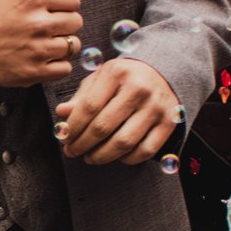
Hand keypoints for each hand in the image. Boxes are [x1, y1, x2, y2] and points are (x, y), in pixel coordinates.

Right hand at [0, 0, 86, 86]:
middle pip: (77, 22)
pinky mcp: (34, 72)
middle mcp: (36, 23)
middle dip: (64, 24)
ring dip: (62, 45)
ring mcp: (37, 50)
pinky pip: (66, 68)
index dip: (66, 5)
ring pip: (74, 45)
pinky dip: (57, 65)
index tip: (52, 10)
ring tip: (44, 42)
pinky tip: (43, 58)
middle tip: (46, 27)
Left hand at [55, 56, 181, 164]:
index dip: (73, 127)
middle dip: (82, 144)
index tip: (64, 138)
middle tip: (72, 151)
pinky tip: (116, 156)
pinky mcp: (169, 122)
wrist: (164, 71)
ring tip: (90, 157)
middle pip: (103, 127)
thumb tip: (61, 113)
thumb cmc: (125, 78)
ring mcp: (156, 106)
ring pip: (123, 142)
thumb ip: (81, 96)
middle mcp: (139, 88)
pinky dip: (128, 159)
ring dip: (102, 156)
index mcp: (117, 73)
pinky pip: (145, 150)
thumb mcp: (101, 78)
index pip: (89, 106)